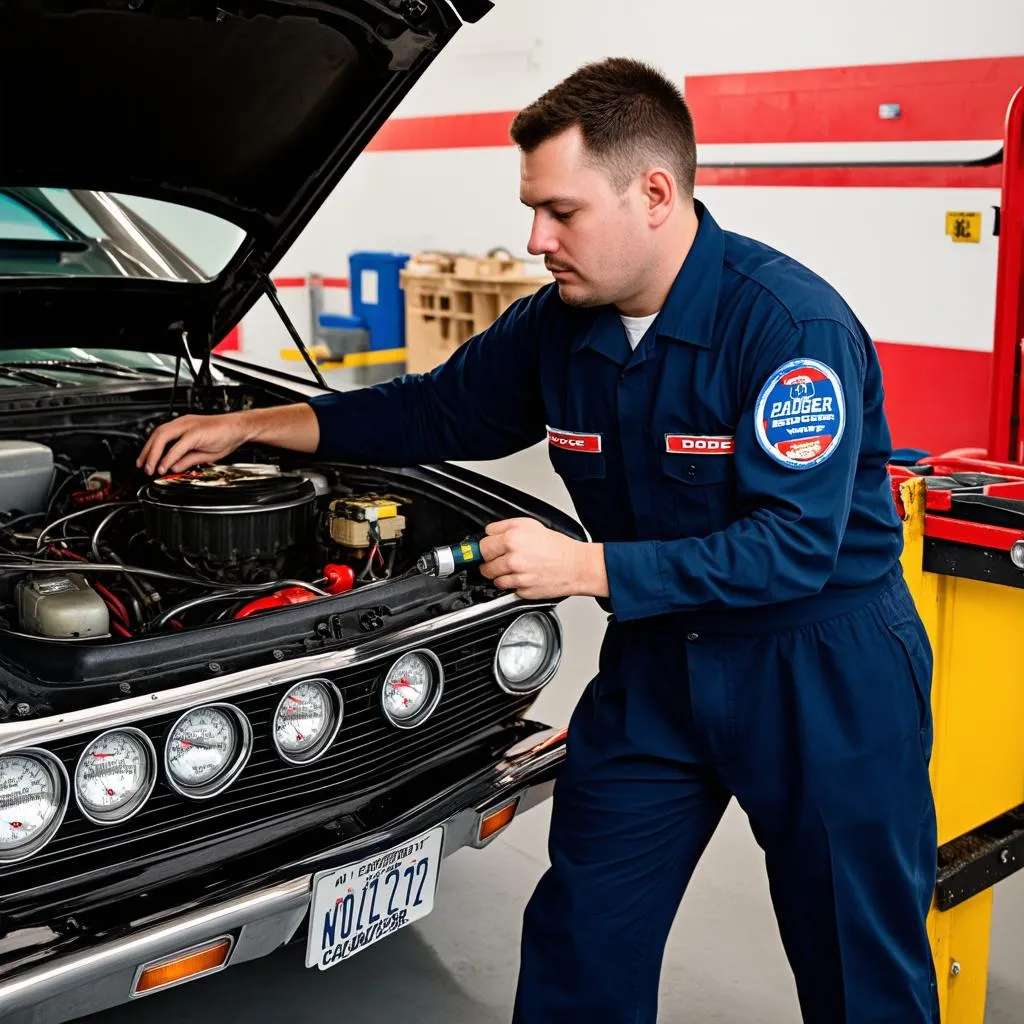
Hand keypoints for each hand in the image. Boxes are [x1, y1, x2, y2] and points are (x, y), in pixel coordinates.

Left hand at [137, 413, 251, 475]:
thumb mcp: (202, 453)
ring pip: (163, 437)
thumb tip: (173, 467)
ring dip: (154, 454)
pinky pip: (178, 445)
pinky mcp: (196, 432)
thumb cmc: (226, 437)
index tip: (144, 462)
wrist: (241, 428)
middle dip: (147, 452)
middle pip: (157, 434)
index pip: (159, 435)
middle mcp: (183, 423)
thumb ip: (186, 459)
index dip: (149, 449)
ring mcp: (189, 426)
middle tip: (143, 468)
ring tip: (151, 469)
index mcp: (184, 426)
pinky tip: (165, 466)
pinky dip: (169, 457)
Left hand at [478, 518, 607, 599]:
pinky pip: (508, 589)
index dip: (486, 548)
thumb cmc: (556, 546)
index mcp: (512, 539)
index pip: (482, 546)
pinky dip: (512, 585)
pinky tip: (523, 577)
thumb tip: (488, 533)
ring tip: (514, 568)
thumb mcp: (529, 524)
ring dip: (500, 575)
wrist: (575, 566)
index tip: (487, 550)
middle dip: (490, 563)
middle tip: (501, 559)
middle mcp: (513, 559)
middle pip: (485, 565)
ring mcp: (517, 577)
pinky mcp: (523, 591)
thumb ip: (504, 526)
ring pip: (494, 580)